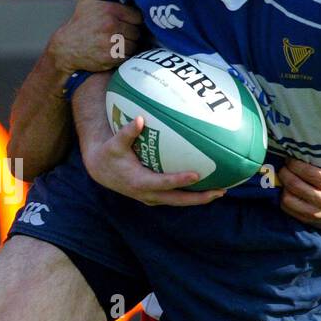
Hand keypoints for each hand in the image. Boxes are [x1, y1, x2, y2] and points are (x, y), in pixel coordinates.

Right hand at [46, 0, 143, 75]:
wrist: (65, 48)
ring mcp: (112, 43)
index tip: (126, 23)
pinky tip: (114, 52)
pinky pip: (127, 56)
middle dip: (131, 33)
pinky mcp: (111, 58)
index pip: (137, 16)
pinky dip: (124, 56)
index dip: (133, 20)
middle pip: (137, 32)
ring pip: (134, 45)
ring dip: (129, 45)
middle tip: (121, 34)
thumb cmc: (79, 23)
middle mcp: (112, 26)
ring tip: (117, 43)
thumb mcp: (86, 0)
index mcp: (110, 11)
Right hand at [82, 112, 224, 206]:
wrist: (100, 171)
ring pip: (179, 201)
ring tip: (220, 191)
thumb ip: (127, 133)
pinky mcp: (155, 196)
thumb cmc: (109, 154)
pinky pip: (176, 197)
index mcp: (139, 182)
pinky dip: (190, 194)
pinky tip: (206, 185)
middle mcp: (147, 194)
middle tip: (220, 191)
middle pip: (178, 200)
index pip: (163, 183)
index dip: (179, 180)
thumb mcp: (115, 144)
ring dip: (199, 198)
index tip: (197, 175)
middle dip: (199, 198)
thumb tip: (139, 119)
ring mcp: (152, 197)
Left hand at [278, 150, 320, 232]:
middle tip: (284, 165)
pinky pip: (287, 208)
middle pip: (296, 185)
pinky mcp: (306, 219)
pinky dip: (283, 197)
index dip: (297, 165)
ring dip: (283, 185)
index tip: (291, 158)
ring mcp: (314, 212)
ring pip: (288, 198)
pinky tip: (287, 189)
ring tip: (285, 176)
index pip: (311, 174)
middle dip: (285, 172)